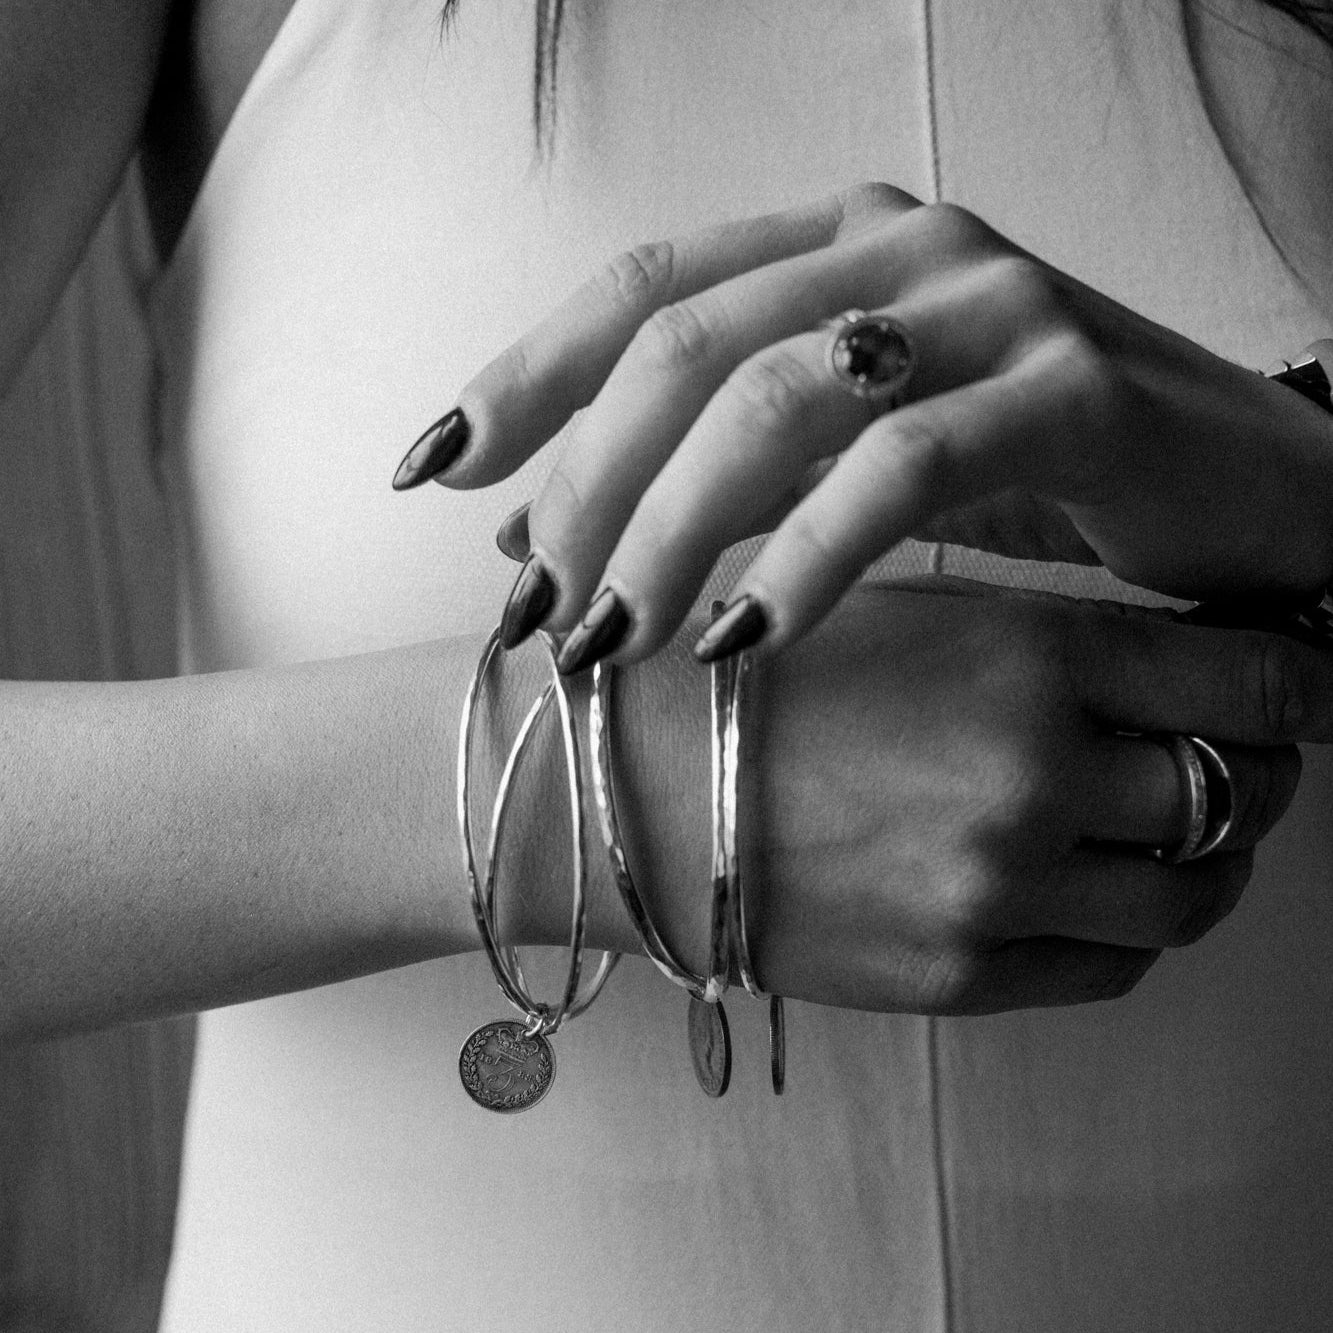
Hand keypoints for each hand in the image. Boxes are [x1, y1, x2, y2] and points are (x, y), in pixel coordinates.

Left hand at [401, 183, 1332, 667]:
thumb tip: (539, 539)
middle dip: (587, 481)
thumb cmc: (1032, 478)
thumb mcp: (846, 464)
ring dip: (672, 528)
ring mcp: (991, 303)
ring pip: (779, 397)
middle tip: (535, 603)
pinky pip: (903, 469)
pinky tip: (745, 638)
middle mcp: (903, 246)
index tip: (433, 471)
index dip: (525, 376)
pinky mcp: (1069, 385)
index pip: (645, 290)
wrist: (1246, 496)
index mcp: (837, 244)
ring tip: (613, 637)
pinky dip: (808, 558)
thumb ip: (707, 479)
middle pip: (686, 345)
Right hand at [606, 580, 1318, 1013]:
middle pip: (1239, 795)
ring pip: (1192, 895)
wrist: (629, 787)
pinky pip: (1110, 967)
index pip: (1252, 682)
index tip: (1309, 684)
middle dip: (1256, 768)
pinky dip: (1123, 923)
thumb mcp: (907, 604)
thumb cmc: (753, 673)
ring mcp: (1001, 894)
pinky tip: (1077, 881)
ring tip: (1158, 822)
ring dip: (1202, 855)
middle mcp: (1034, 780)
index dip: (1307, 681)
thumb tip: (1181, 665)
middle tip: (1226, 748)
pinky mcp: (961, 979)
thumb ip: (1055, 638)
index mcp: (1027, 658)